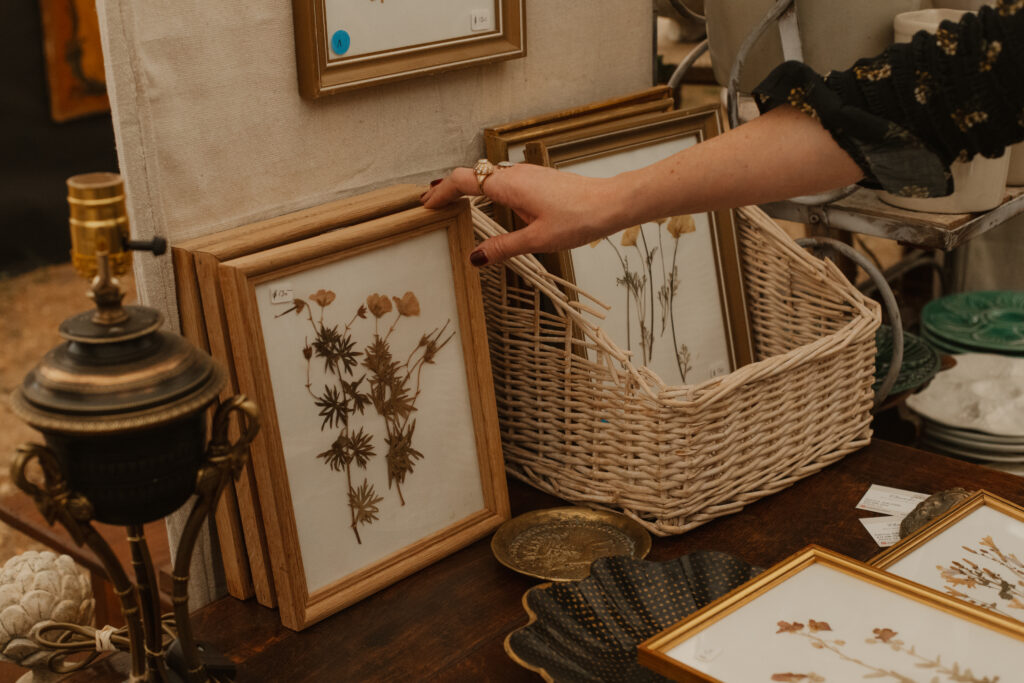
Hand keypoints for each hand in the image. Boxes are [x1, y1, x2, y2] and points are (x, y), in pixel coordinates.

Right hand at [420, 163, 626, 265]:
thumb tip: (475, 257)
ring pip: (488, 177)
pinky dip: (487, 190)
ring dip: (468, 188)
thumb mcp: (537, 240)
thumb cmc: (578, 218)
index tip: (426, 204)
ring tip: (453, 204)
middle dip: (449, 189)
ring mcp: (527, 175)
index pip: (463, 181)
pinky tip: (490, 205)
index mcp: (508, 187)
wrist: (610, 202)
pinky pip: (504, 180)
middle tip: (432, 205)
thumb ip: (502, 248)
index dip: (441, 191)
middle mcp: (515, 175)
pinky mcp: (538, 179)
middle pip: (472, 176)